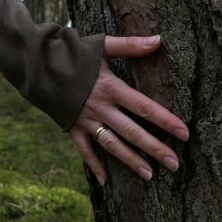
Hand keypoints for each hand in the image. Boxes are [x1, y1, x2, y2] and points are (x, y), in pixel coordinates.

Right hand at [69, 35, 189, 185]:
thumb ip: (130, 45)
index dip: (165, 120)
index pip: (144, 107)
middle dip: (154, 148)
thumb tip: (159, 40)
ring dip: (130, 160)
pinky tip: (105, 181)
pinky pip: (84, 150)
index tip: (184, 134)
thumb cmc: (72, 53)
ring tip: (149, 175)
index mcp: (111, 88)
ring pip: (112, 144)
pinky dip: (94, 165)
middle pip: (132, 131)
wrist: (37, 64)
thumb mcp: (102, 46)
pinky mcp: (72, 127)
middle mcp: (100, 108)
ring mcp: (85, 120)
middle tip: (174, 165)